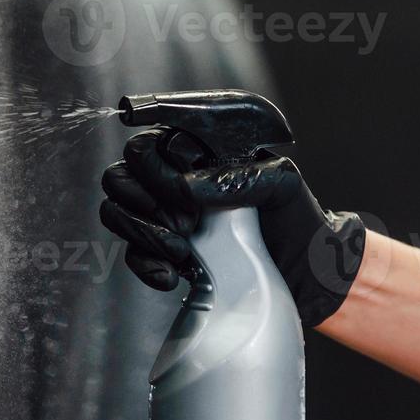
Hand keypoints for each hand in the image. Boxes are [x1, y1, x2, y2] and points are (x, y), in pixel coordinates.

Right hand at [98, 126, 364, 326]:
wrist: (305, 276)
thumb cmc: (297, 220)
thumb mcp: (281, 185)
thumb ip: (241, 175)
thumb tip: (189, 187)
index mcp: (199, 150)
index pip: (150, 143)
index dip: (163, 168)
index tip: (190, 192)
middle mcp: (175, 177)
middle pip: (121, 173)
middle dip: (151, 200)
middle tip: (188, 222)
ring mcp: (164, 215)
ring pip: (114, 209)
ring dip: (143, 232)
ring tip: (182, 249)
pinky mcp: (160, 252)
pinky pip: (129, 252)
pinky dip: (145, 264)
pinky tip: (173, 274)